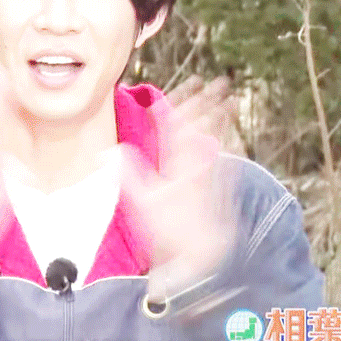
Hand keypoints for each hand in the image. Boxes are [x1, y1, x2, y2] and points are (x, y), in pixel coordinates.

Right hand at [123, 76, 238, 302]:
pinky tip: (231, 138)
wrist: (203, 259)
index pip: (177, 124)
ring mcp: (212, 175)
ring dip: (222, 118)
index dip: (179, 103)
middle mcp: (198, 164)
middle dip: (209, 102)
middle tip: (218, 82)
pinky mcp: (222, 189)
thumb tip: (110, 151)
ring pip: (218, 138)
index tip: (183, 85)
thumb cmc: (170, 233)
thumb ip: (127, 174)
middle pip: (204, 125)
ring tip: (229, 101)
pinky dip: (226, 142)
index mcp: (177, 163)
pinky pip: (224, 157)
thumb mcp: (141, 203)